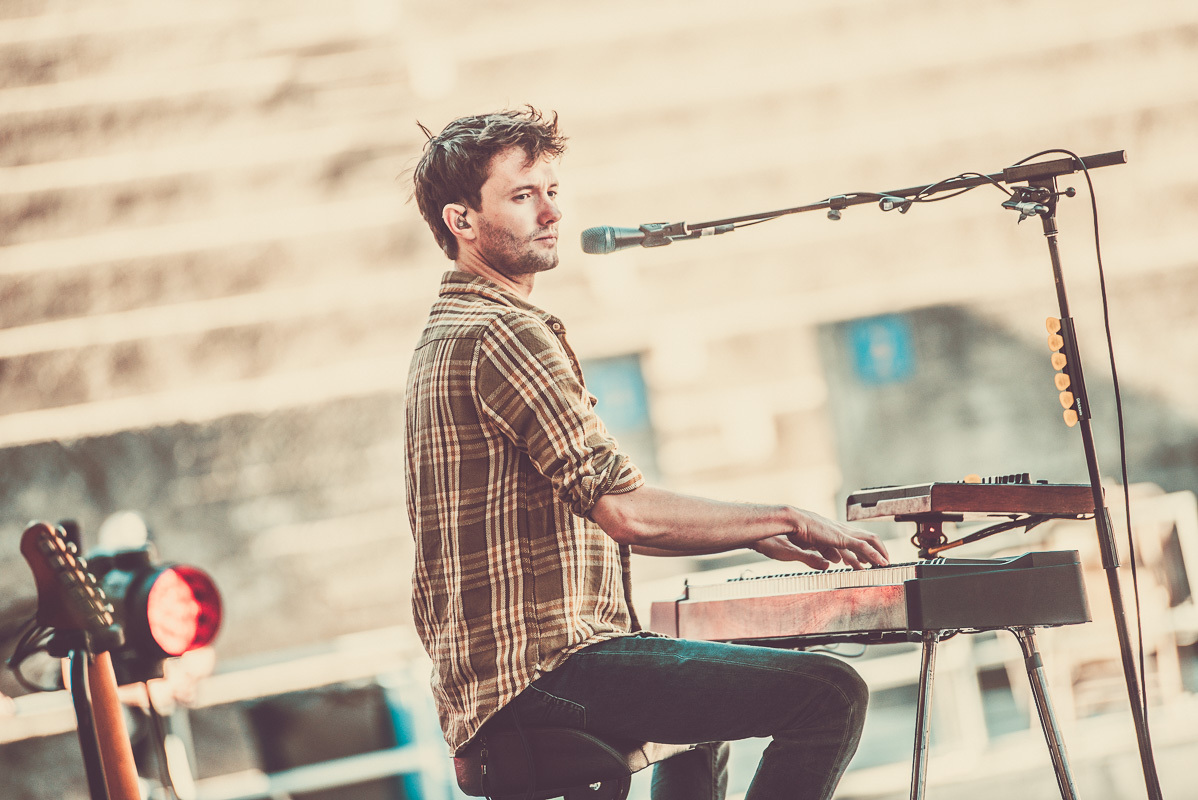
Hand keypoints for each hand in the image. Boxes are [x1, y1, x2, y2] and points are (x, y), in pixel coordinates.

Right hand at [752, 509, 888, 570]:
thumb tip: (831, 564)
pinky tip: (881, 563)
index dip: (858, 553)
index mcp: (826, 533)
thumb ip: (817, 557)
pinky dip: (874, 554)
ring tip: (886, 563)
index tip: (863, 563)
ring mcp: (839, 533)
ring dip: (879, 551)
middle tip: (882, 562)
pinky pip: (862, 547)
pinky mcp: (840, 537)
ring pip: (867, 540)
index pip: (848, 541)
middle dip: (874, 551)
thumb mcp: (803, 550)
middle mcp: (836, 531)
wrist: (781, 523)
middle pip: (862, 538)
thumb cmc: (784, 535)